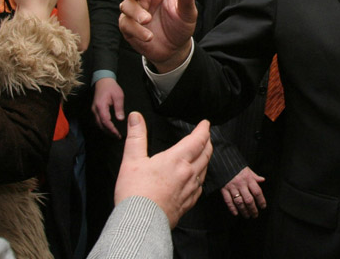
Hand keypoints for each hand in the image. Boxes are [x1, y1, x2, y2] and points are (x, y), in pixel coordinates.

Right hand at [92, 78, 125, 138]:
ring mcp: (94, 111)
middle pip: (101, 125)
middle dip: (109, 132)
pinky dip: (103, 126)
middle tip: (118, 136)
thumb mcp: (118, 96)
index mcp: (101, 106)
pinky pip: (98, 121)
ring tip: (115, 134)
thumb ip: (119, 107)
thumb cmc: (111, 87)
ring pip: (98, 124)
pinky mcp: (95, 110)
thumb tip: (120, 119)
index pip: (105, 121)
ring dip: (106, 130)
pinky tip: (109, 128)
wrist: (103, 81)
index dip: (111, 129)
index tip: (118, 134)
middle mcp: (95, 110)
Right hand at [115, 111, 212, 228]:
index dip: (203, 130)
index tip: (205, 123)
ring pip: (205, 170)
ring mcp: (189, 190)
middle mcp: (188, 174)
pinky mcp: (187, 204)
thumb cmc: (135, 193)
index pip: (197, 140)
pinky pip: (200, 187)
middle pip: (205, 154)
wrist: (140, 224)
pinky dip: (200, 177)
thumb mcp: (131, 160)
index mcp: (176, 160)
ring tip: (203, 154)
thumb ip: (136, 136)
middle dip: (207, 142)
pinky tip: (196, 179)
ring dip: (206, 158)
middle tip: (206, 136)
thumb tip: (136, 116)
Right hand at [119, 0, 196, 69]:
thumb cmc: (180, 26)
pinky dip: (136, 30)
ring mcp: (135, 11)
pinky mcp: (128, 26)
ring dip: (135, 11)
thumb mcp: (187, 13)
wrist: (174, 49)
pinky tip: (148, 37)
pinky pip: (126, 24)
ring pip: (126, 5)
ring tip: (147, 20)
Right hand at [221, 167, 266, 218]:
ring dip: (244, 211)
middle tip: (255, 215)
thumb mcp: (247, 169)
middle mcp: (241, 184)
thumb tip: (262, 180)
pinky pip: (228, 201)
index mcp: (248, 178)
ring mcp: (232, 187)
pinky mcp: (223, 189)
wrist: (222, 161)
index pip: (257, 192)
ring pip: (239, 202)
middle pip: (249, 200)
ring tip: (247, 216)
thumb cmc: (236, 166)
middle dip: (253, 209)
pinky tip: (236, 213)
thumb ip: (255, 176)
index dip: (261, 200)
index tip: (263, 206)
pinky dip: (232, 208)